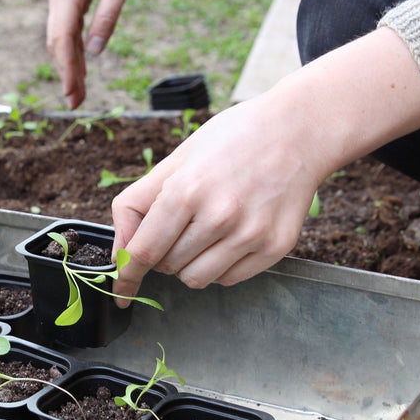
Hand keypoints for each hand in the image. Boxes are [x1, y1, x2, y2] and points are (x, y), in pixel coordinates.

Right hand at [46, 0, 143, 108]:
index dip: (66, 70)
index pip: (62, 39)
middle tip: (76, 102)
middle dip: (65, 73)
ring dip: (68, 64)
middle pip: (56, 42)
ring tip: (78, 92)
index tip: (72, 95)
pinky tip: (80, 66)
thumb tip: (95, 52)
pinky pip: (67, 27)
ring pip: (60, 37)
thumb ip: (108, 15)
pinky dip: (73, 49)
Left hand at [108, 27, 419, 303]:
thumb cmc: (232, 140)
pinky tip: (230, 237)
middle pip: (168, 266)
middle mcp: (219, 216)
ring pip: (196, 279)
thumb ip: (138, 204)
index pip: (143, 251)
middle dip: (163, 254)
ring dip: (189, 264)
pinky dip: (220, 266)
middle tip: (181, 226)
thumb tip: (119, 251)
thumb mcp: (177, 160)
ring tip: (205, 232)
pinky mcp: (274, 247)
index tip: (121, 289)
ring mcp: (250, 234)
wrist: (299, 130)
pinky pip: (228, 279)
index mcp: (186, 190)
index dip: (126, 274)